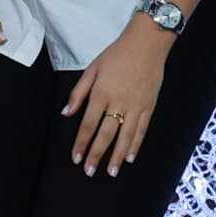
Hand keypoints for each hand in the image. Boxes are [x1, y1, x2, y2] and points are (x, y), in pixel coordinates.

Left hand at [62, 27, 170, 175]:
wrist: (147, 44)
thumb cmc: (117, 54)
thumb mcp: (93, 68)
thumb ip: (78, 92)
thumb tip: (66, 113)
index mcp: (102, 93)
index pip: (89, 124)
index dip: (81, 143)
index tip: (76, 158)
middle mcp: (118, 103)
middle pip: (105, 135)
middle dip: (96, 155)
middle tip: (90, 171)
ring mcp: (136, 106)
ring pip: (125, 137)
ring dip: (116, 156)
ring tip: (110, 172)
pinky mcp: (149, 107)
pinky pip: (141, 130)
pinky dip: (135, 145)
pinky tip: (129, 157)